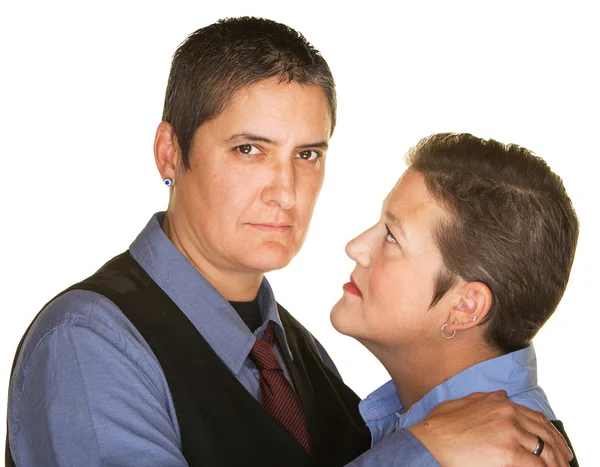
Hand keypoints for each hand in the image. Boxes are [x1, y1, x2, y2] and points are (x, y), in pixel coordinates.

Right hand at [407, 390, 572, 465]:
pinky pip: (536, 464)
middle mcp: (508, 413)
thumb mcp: (461, 403)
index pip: (534, 416)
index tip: (554, 441)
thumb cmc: (439, 427)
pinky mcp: (509, 452)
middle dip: (557, 446)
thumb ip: (483, 399)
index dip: (548, 430)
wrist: (430, 441)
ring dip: (554, 461)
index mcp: (498, 402)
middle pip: (543, 431)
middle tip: (564, 458)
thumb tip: (499, 395)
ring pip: (544, 449)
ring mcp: (510, 431)